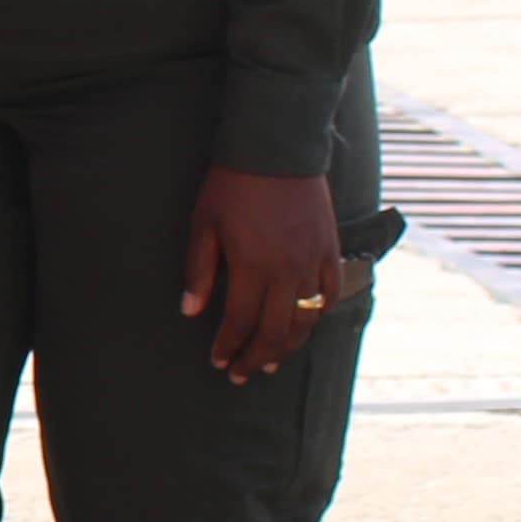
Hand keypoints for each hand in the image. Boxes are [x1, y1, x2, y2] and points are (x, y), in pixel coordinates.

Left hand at [179, 165, 347, 383]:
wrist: (278, 147)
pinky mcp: (329, 249)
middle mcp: (288, 271)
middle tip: (242, 374)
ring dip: (288, 345)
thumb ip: (199, 271)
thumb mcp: (204, 225)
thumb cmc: (233, 184)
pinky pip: (329, 292)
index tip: (218, 361)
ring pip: (305, 319)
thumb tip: (191, 310)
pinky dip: (318, 314)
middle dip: (256, 357)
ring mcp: (313, 261)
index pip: (242, 322)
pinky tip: (305, 324)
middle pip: (275, 331)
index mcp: (253, 267)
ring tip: (271, 361)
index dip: (229, 347)